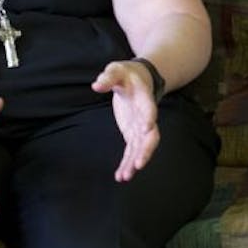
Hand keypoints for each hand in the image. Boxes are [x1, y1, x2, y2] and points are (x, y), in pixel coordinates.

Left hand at [92, 60, 161, 181]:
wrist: (138, 80)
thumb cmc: (126, 74)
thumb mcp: (116, 70)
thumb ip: (108, 77)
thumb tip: (96, 85)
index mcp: (144, 98)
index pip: (149, 108)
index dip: (149, 117)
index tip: (148, 128)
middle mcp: (146, 116)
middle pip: (150, 136)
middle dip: (145, 150)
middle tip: (139, 164)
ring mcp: (140, 127)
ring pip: (141, 148)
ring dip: (134, 162)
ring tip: (125, 176)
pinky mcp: (133, 134)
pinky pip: (132, 151)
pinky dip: (128, 163)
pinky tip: (121, 176)